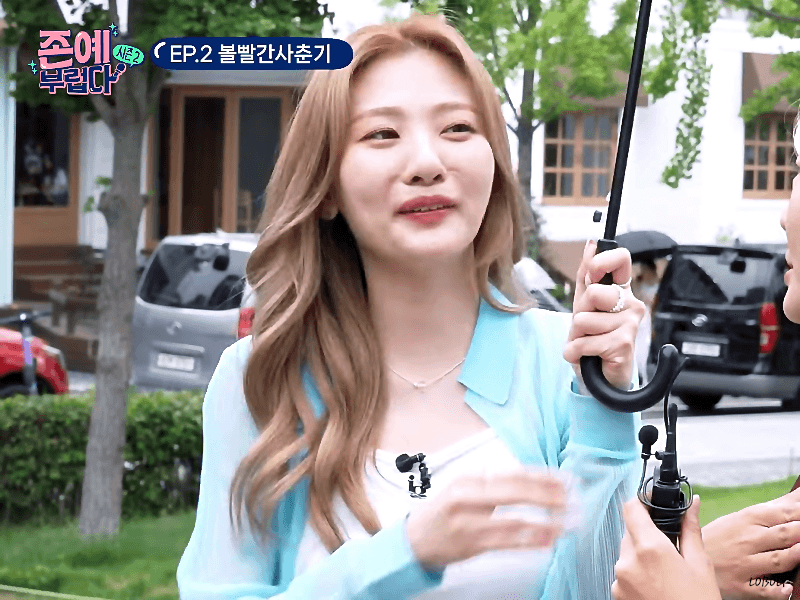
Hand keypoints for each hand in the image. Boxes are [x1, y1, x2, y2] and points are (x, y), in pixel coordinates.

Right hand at [405, 469, 567, 570]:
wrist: (413, 540)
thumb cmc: (444, 512)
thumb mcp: (465, 488)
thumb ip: (495, 483)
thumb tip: (536, 481)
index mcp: (469, 479)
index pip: (512, 474)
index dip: (543, 476)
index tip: (566, 479)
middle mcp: (468, 497)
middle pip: (515, 493)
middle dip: (548, 495)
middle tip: (573, 499)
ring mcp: (469, 523)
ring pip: (514, 520)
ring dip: (546, 521)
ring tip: (569, 522)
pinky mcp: (471, 545)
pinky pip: (506, 543)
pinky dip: (530, 541)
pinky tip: (549, 540)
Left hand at [563, 239, 645, 390]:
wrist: (600, 379)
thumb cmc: (593, 340)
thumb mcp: (584, 306)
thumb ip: (586, 277)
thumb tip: (591, 244)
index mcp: (621, 291)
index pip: (621, 259)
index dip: (602, 262)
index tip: (592, 275)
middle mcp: (631, 304)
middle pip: (594, 293)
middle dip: (579, 312)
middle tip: (585, 327)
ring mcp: (630, 324)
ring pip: (585, 319)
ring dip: (576, 335)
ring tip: (588, 343)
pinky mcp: (624, 344)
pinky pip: (585, 342)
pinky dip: (576, 351)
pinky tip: (587, 357)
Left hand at [612, 495, 721, 599]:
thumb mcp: (701, 566)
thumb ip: (690, 530)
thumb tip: (691, 504)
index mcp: (649, 549)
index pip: (631, 508)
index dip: (641, 502)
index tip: (652, 504)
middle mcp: (627, 561)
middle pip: (629, 532)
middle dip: (646, 533)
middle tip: (668, 545)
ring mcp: (618, 580)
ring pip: (625, 553)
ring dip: (640, 555)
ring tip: (665, 572)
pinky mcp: (615, 595)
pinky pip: (623, 573)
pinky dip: (636, 573)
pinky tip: (656, 585)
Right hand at [702, 486, 799, 598]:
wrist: (688, 559)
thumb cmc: (717, 538)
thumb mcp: (738, 518)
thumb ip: (771, 508)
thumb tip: (797, 494)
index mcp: (746, 520)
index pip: (780, 512)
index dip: (799, 510)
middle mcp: (746, 540)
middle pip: (783, 534)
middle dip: (799, 529)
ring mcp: (744, 564)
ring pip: (777, 560)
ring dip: (794, 555)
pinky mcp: (742, 585)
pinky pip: (763, 589)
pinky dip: (777, 589)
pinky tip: (788, 586)